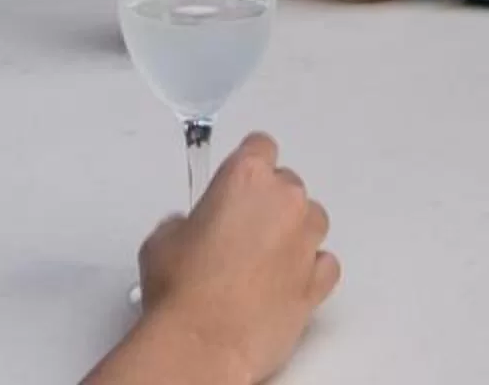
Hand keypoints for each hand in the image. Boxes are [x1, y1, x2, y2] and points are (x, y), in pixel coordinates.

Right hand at [86, 134, 339, 384]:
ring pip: (312, 219)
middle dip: (269, 202)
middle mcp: (283, 202)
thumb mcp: (163, 239)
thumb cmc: (184, 291)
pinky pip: (324, 263)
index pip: (261, 146)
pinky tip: (283, 282)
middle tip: (241, 230)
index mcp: (245, 177)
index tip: (241, 178)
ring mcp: (306, 242)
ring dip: (293, 232)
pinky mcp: (318, 282)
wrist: (204, 342)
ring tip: (262, 259)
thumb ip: (185, 221)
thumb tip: (188, 231)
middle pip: (288, 184)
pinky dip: (309, 269)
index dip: (249, 163)